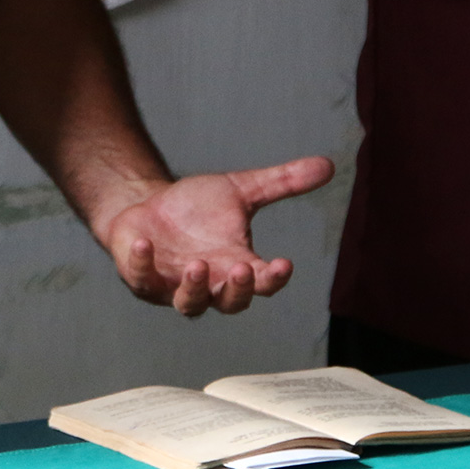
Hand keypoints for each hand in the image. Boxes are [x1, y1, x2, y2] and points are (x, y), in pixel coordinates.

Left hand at [102, 156, 332, 316]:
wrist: (147, 206)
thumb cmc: (196, 208)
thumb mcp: (240, 189)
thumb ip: (282, 182)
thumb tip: (328, 165)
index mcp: (237, 265)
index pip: (262, 282)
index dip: (273, 278)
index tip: (284, 264)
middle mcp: (209, 282)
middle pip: (230, 302)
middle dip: (238, 290)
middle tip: (244, 270)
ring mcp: (173, 284)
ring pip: (188, 303)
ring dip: (194, 287)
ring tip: (197, 265)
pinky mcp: (141, 276)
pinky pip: (141, 278)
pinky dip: (142, 264)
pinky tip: (144, 243)